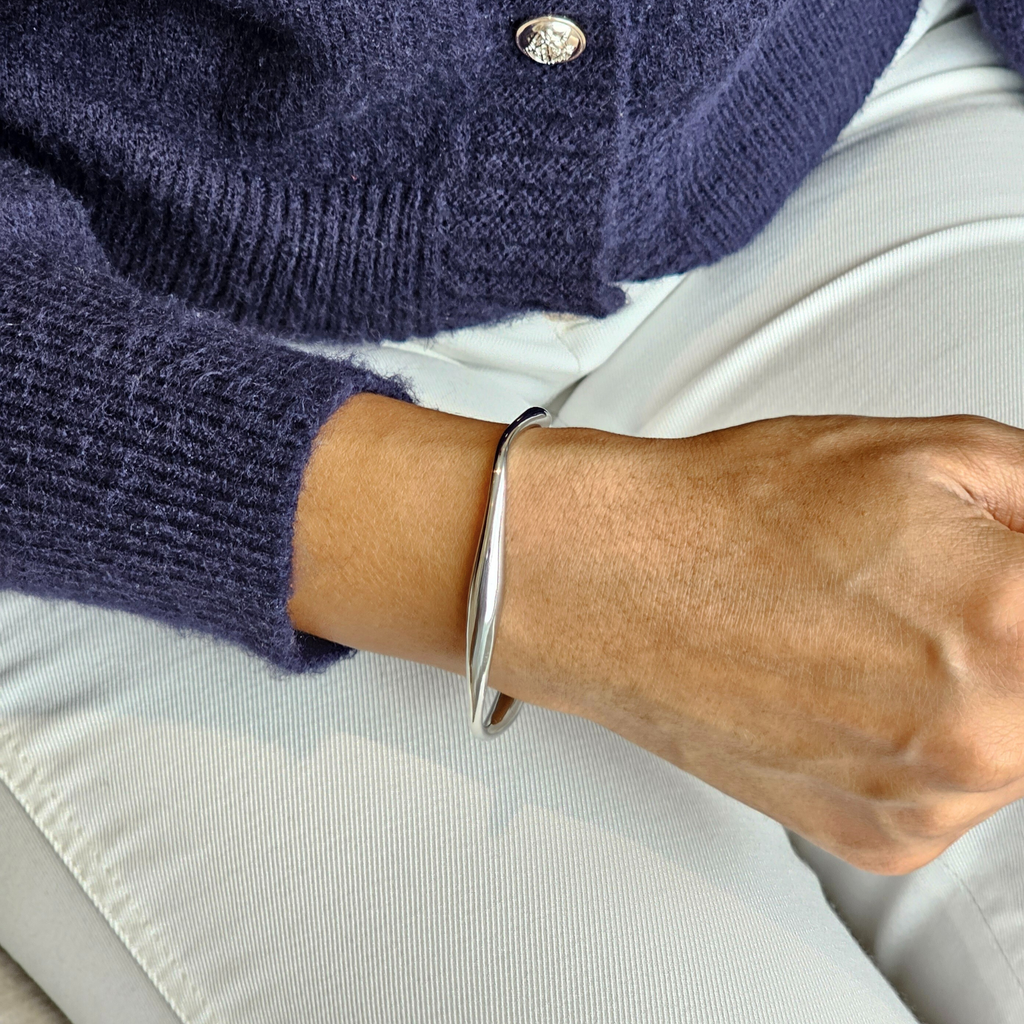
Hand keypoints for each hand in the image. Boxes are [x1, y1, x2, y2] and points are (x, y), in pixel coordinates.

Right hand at [490, 413, 1023, 874]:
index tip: (1004, 578)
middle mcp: (976, 735)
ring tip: (886, 630)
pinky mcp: (874, 837)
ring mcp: (921, 798)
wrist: (613, 580)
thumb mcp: (932, 450)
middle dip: (1011, 632)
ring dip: (985, 693)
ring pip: (1017, 746)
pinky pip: (952, 794)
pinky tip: (858, 682)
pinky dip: (930, 744)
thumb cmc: (735, 516)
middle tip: (943, 588)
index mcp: (1008, 622)